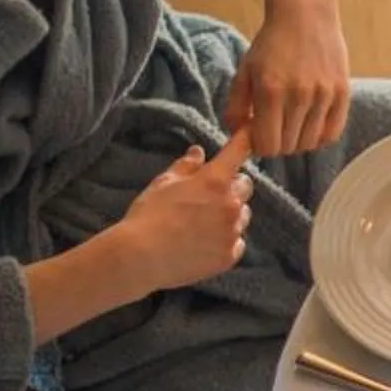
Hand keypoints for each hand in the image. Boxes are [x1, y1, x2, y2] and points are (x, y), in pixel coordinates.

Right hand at [107, 133, 254, 293]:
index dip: (245, 139)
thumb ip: (186, 166)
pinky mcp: (230, 255)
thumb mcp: (163, 183)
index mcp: (215, 181)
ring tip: (203, 222)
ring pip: (243, 215)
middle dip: (232, 185)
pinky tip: (205, 242)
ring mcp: (233, 231)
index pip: (238, 151)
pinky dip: (227, 240)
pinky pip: (238, 241)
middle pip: (246, 186)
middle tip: (210, 194)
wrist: (141, 258)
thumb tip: (198, 152)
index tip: (249, 132)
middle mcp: (231, 204)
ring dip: (231, 213)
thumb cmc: (148, 216)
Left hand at [231, 0, 350, 155]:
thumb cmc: (272, 43)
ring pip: (309, 143)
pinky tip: (309, 125)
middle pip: (288, 147)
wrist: (305, 14)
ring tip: (291, 124)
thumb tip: (238, 136)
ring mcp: (323, 94)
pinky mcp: (342, 92)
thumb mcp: (245, 70)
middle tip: (274, 127)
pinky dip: (319, 137)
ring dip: (297, 140)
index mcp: (270, 90)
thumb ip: (235, 106)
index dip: (259, 145)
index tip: (258, 133)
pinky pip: (332, 133)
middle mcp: (299, 95)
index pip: (267, 144)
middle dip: (277, 143)